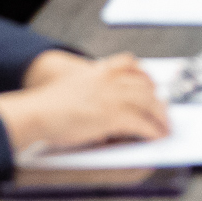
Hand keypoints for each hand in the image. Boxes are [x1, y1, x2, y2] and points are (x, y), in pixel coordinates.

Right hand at [0, 53, 169, 154]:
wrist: (35, 113)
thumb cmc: (47, 106)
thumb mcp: (73, 87)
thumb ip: (93, 90)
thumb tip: (108, 106)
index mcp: (98, 70)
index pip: (130, 63)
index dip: (146, 76)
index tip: (153, 84)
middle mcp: (108, 80)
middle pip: (145, 87)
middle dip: (158, 101)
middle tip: (164, 112)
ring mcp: (112, 97)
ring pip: (149, 104)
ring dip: (160, 118)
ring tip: (165, 128)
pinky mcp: (112, 116)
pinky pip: (142, 124)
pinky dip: (153, 131)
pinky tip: (156, 137)